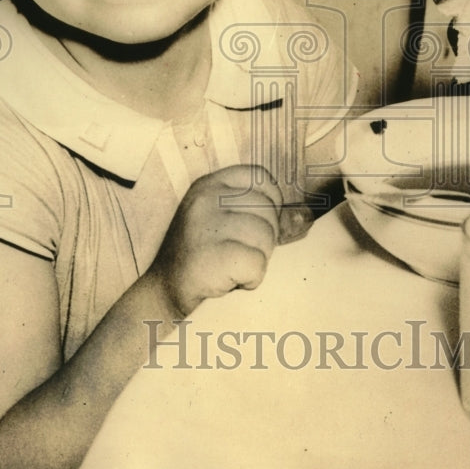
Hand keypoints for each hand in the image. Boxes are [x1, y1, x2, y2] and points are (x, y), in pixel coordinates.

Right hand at [151, 165, 285, 316]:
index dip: (271, 202)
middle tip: (235, 251)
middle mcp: (206, 198)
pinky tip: (229, 279)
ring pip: (266, 237)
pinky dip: (250, 279)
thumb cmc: (204, 256)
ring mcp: (205, 225)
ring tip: (231, 265)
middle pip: (268, 209)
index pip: (261, 177)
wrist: (163, 291)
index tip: (255, 224)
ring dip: (257, 259)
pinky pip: (257, 264)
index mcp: (210, 183)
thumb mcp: (231, 224)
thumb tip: (306, 216)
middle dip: (263, 238)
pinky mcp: (209, 255)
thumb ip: (269, 216)